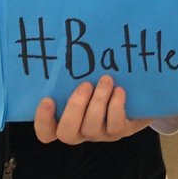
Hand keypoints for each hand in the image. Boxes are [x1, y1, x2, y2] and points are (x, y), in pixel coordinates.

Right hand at [34, 75, 153, 144]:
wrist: (135, 94)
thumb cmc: (100, 81)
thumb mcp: (86, 76)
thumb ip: (72, 70)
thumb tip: (63, 45)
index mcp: (64, 118)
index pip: (46, 132)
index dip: (43, 120)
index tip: (48, 99)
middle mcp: (79, 130)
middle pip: (67, 133)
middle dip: (74, 108)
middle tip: (85, 85)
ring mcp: (99, 133)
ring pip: (91, 128)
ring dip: (98, 102)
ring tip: (106, 79)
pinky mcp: (119, 132)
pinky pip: (114, 127)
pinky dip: (115, 107)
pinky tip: (120, 90)